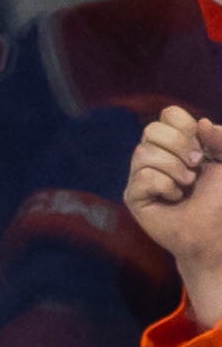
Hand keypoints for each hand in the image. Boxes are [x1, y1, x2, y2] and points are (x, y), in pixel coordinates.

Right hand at [127, 105, 221, 329]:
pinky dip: (165, 187)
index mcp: (178, 143)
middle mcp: (157, 156)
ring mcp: (141, 175)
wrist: (214, 232)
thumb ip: (221, 137)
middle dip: (179, 146)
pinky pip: (142, 178)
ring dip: (174, 169)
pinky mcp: (133, 196)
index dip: (184, 126)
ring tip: (186, 186)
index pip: (168, 115)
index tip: (201, 147)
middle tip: (195, 167)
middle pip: (151, 130)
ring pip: (143, 153)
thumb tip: (200, 123)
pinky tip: (173, 199)